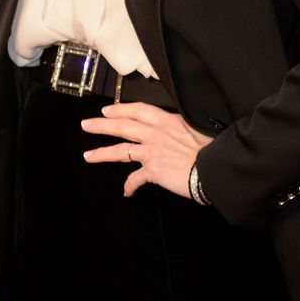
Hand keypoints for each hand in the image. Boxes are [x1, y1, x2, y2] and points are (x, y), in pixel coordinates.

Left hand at [81, 102, 213, 197]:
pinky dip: (129, 186)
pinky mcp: (153, 171)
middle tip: (86, 124)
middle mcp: (156, 134)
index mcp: (167, 120)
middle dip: (102, 125)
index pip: (138, 111)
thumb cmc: (211, 147)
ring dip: (102, 153)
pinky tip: (127, 191)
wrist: (213, 167)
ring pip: (121, 150)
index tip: (108, 109)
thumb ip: (182, 126)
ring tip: (88, 156)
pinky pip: (135, 179)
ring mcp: (153, 152)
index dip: (121, 109)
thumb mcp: (196, 127)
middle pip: (123, 126)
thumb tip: (178, 127)